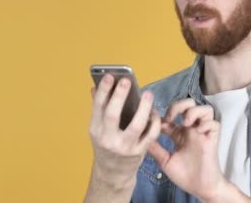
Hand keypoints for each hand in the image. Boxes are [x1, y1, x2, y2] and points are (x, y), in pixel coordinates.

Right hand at [87, 74, 160, 190]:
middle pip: (112, 115)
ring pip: (136, 125)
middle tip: (126, 81)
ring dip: (143, 108)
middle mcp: (108, 139)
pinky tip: (154, 112)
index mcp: (96, 130)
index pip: (98, 107)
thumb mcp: (99, 129)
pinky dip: (154, 122)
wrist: (113, 174)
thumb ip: (99, 109)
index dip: (103, 91)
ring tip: (147, 94)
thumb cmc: (107, 145)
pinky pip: (150, 135)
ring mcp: (124, 147)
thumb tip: (96, 86)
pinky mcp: (138, 153)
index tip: (109, 76)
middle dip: (119, 96)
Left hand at [147, 98, 226, 200]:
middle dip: (179, 105)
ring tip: (185, 123)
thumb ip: (155, 149)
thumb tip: (141, 137)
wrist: (200, 189)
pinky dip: (207, 123)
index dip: (162, 114)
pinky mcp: (213, 139)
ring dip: (194, 111)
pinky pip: (215, 123)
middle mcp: (191, 130)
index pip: (172, 115)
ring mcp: (203, 133)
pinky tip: (198, 131)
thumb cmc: (184, 176)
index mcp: (179, 134)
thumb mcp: (165, 161)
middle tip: (171, 117)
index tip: (154, 121)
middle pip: (189, 104)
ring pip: (205, 109)